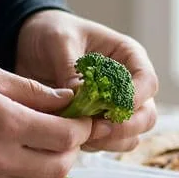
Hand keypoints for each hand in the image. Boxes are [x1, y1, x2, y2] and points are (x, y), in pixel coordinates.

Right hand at [0, 60, 91, 177]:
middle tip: (66, 132)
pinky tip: (12, 154)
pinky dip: (23, 175)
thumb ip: (34, 91)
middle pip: (59, 167)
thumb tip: (69, 101)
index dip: (83, 128)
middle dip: (71, 149)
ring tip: (39, 143)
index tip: (86, 119)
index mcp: (5, 124)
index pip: (65, 136)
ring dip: (49, 165)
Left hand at [16, 10, 158, 151]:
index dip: (135, 99)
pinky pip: (109, 144)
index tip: (111, 108)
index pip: (147, 82)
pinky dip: (95, 145)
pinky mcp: (99, 122)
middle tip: (95, 129)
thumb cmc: (51, 32)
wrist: (30, 44)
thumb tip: (81, 97)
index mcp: (128, 56)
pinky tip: (73, 137)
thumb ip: (71, 68)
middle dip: (124, 127)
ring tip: (81, 134)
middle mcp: (129, 84)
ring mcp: (115, 106)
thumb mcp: (59, 41)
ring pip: (132, 136)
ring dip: (110, 141)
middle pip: (147, 115)